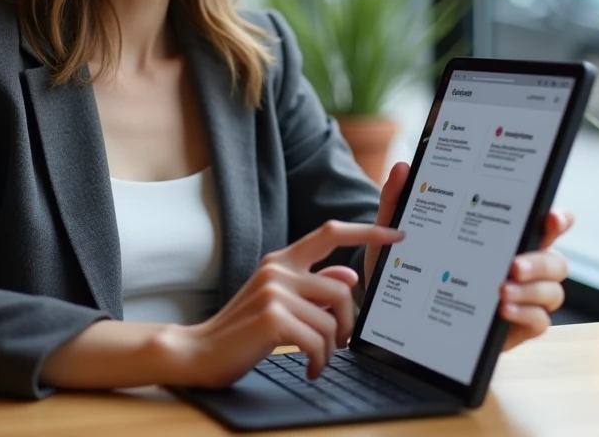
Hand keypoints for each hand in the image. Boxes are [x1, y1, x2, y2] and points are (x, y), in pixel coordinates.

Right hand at [159, 220, 404, 387]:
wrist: (200, 350)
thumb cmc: (242, 328)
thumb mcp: (278, 300)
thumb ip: (312, 284)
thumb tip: (348, 274)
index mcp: (282, 259)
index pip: (330, 233)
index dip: (367, 230)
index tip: (397, 234)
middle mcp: (278, 269)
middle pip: (342, 291)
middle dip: (347, 325)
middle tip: (338, 345)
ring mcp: (274, 291)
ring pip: (331, 321)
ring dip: (329, 350)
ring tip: (316, 360)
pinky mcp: (272, 317)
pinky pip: (317, 341)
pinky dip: (318, 361)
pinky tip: (308, 368)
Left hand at [364, 161, 573, 352]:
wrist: (397, 307)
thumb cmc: (410, 262)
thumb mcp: (398, 230)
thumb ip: (399, 198)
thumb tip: (402, 168)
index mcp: (503, 236)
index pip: (544, 224)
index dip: (557, 219)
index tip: (551, 217)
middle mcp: (521, 264)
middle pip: (555, 260)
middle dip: (541, 261)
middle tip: (514, 265)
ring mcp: (522, 296)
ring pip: (551, 291)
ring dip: (532, 291)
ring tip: (502, 291)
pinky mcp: (517, 326)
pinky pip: (539, 321)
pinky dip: (526, 314)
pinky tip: (502, 310)